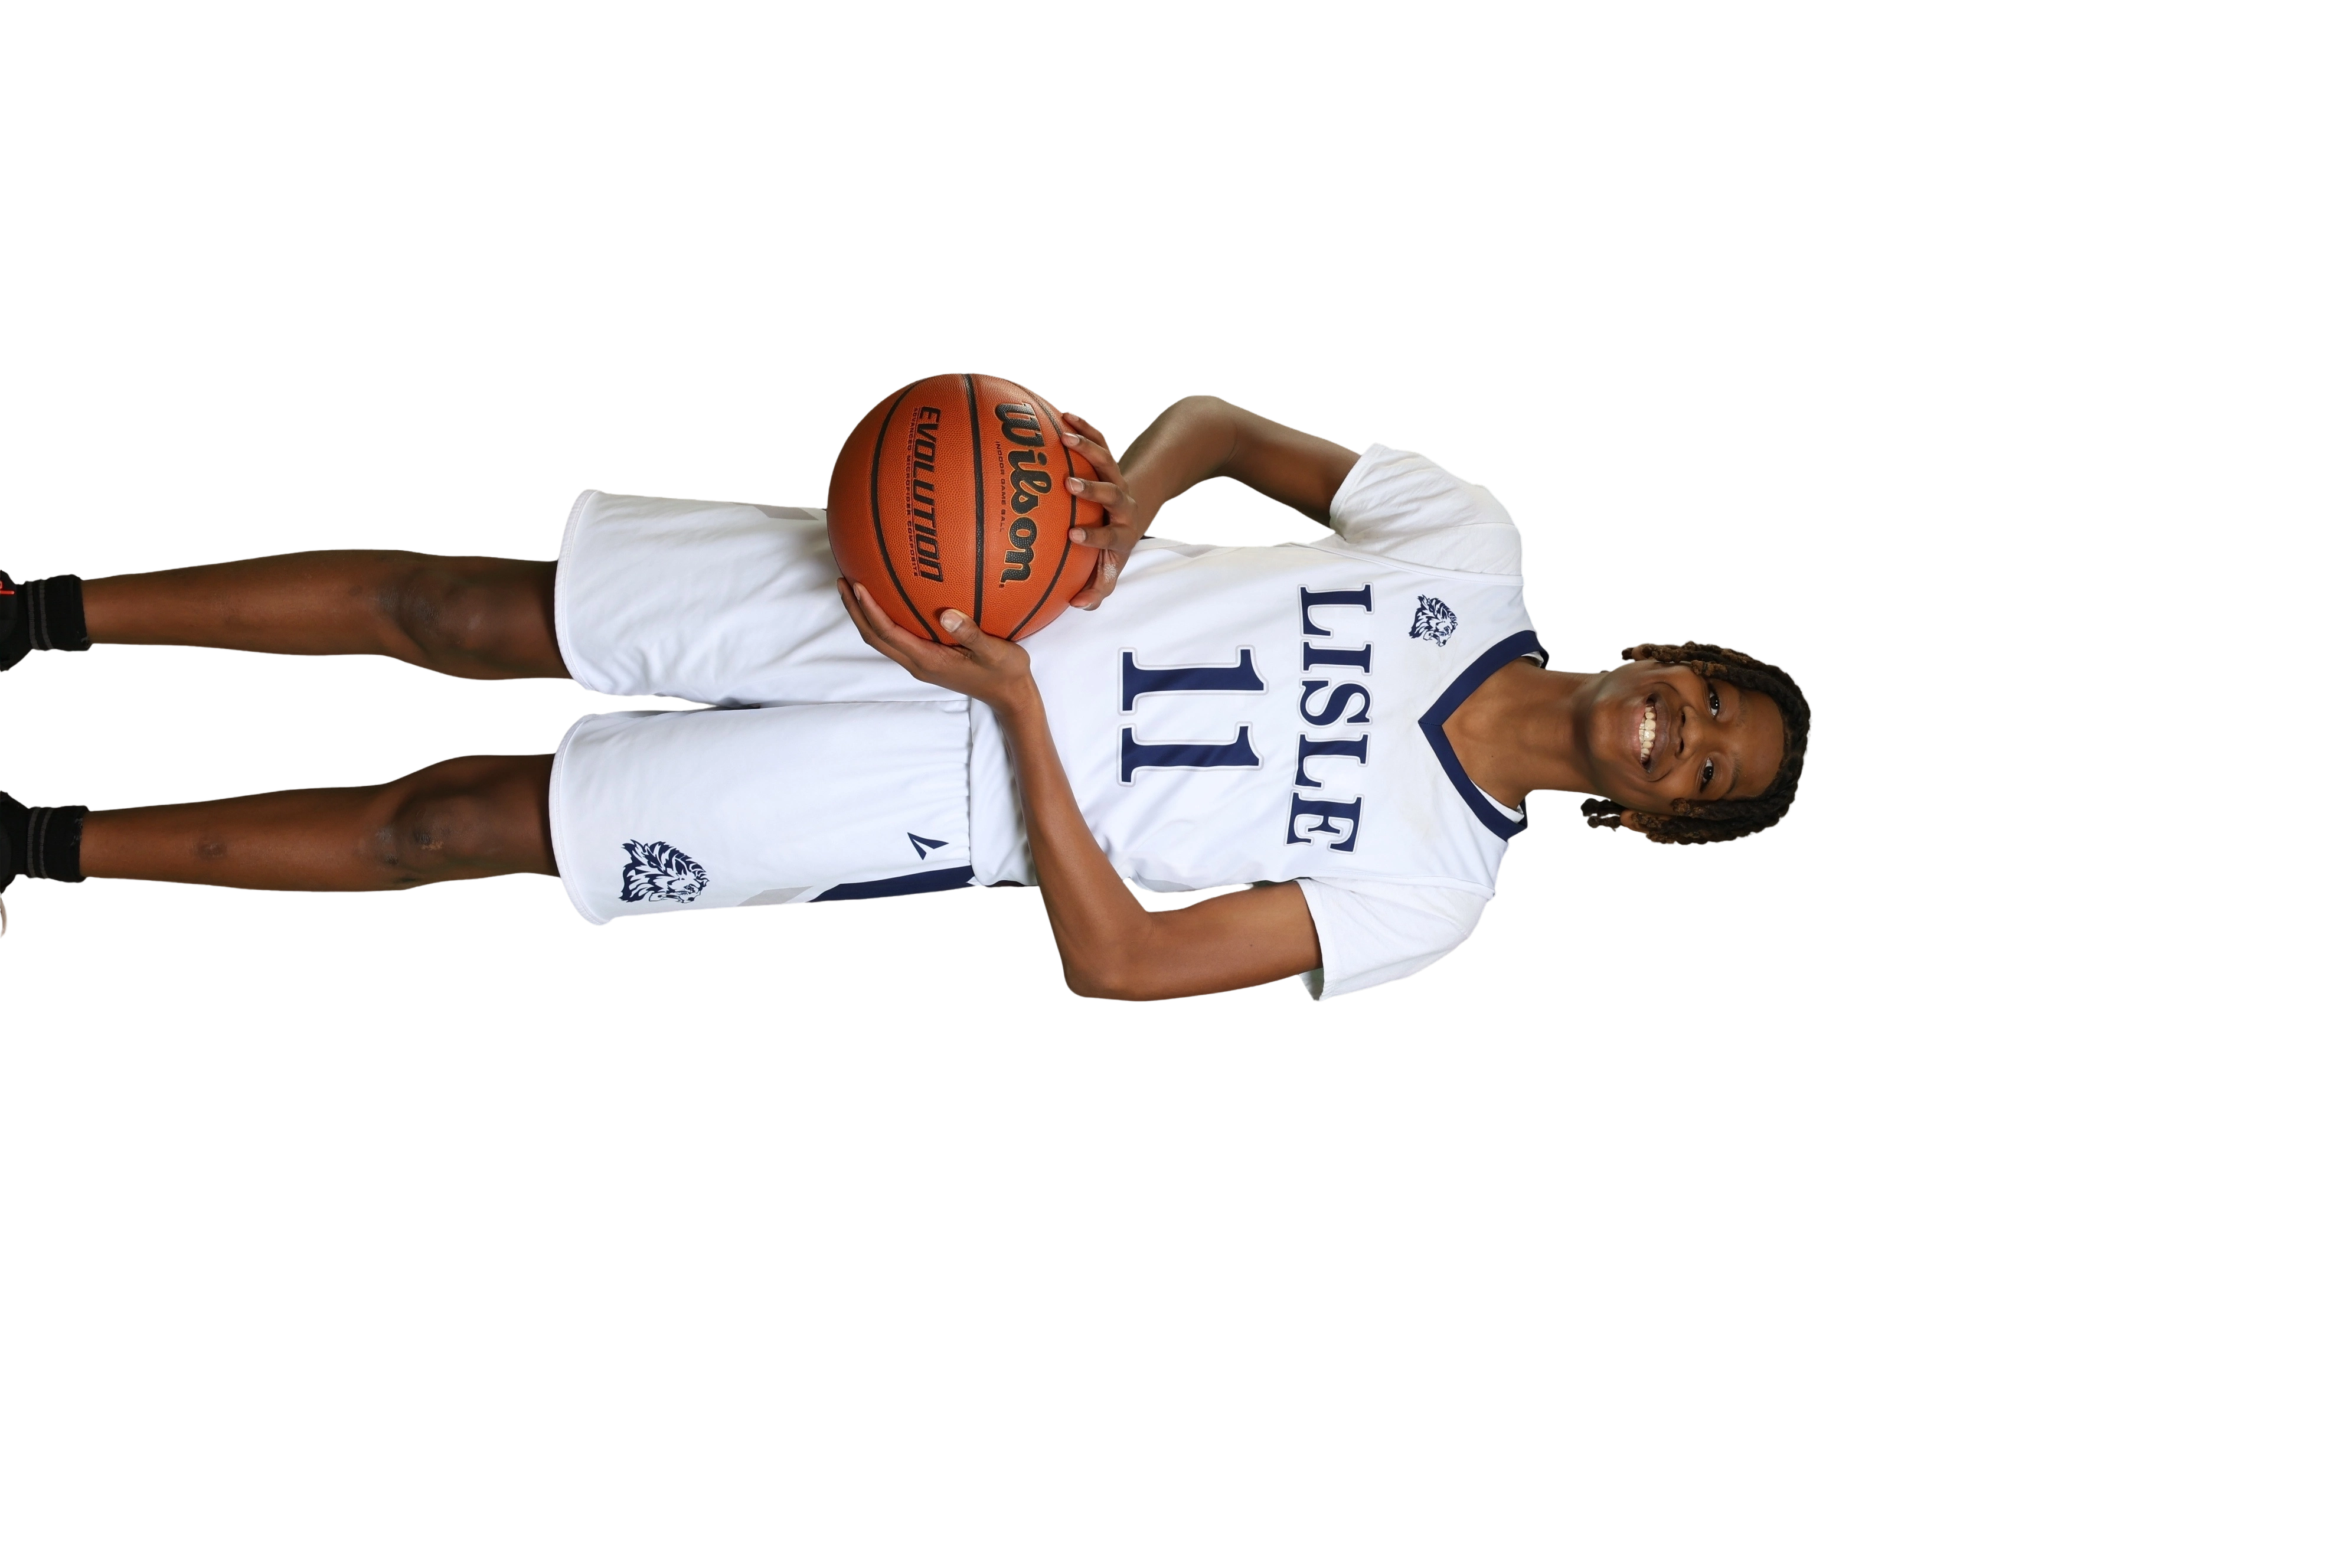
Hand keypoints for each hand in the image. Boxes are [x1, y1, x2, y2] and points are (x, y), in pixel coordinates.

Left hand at [838, 578, 1037, 714]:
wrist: (1010, 696)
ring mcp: (920, 663)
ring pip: (882, 639)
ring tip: (855, 589)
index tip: (857, 585)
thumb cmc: (1005, 673)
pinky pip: (896, 638)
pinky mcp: (927, 659)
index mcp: (928, 660)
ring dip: (864, 616)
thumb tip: (946, 614)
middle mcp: (918, 663)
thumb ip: (971, 633)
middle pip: (874, 637)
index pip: (888, 633)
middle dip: (855, 611)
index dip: (869, 610)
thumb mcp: (995, 651)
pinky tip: (888, 602)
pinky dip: (882, 620)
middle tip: (843, 581)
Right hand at [1056, 405, 1148, 609]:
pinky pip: (1099, 439)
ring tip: (1064, 437)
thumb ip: (1096, 590)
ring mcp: (1116, 478)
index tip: (1072, 534)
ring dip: (1087, 448)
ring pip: (1107, 460)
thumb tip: (1078, 605)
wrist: (1135, 512)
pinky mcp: (1110, 460)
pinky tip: (1065, 414)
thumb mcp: (1109, 569)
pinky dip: (1085, 426)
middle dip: (1093, 489)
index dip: (1093, 535)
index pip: (1109, 535)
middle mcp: (1121, 503)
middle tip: (1069, 484)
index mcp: (1121, 531)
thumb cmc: (1115, 545)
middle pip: (1112, 493)